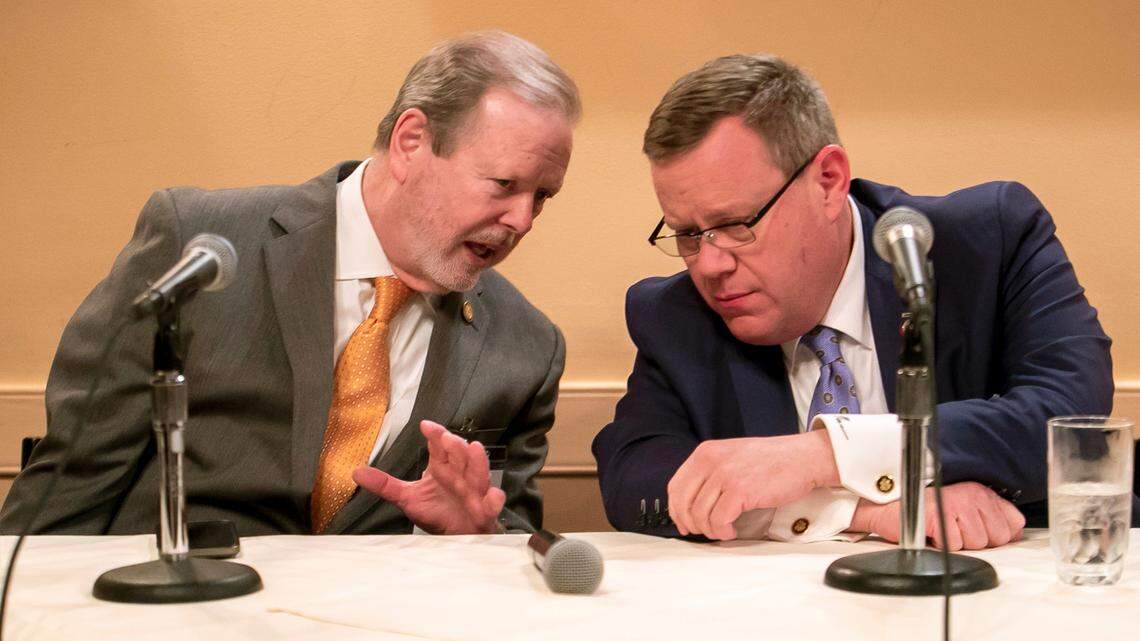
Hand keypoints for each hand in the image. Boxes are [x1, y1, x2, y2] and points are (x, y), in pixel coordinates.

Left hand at [353, 420, 505, 534]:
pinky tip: (492, 496)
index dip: (435, 435)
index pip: (440, 446)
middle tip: (446, 438)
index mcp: (443, 468)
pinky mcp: (484, 512)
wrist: (459, 537)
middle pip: (460, 456)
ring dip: (477, 462)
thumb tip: (355, 472)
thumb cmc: (438, 512)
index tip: (425, 426)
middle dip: (455, 446)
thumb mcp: (408, 498)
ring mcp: (474, 492)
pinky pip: (491, 505)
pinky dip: (494, 501)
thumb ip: (385, 484)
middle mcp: (460, 476)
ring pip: (478, 474)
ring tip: (475, 449)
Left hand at [667, 430, 839, 539]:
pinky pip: (719, 520)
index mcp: (705, 453)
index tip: (684, 523)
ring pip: (700, 515)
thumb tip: (692, 503)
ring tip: (723, 531)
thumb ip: (710, 473)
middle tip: (704, 532)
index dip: (676, 510)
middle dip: (691, 524)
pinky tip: (732, 531)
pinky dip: (723, 532)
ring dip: (710, 530)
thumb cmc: (770, 461)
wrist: (802, 457)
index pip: (675, 486)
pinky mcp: (740, 490)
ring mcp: (725, 475)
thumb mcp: (731, 456)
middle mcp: (711, 461)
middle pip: (683, 503)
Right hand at [849, 481, 1025, 549]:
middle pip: (998, 539)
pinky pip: (954, 547)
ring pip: (977, 544)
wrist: (887, 506)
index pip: (1014, 524)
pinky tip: (931, 532)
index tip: (976, 530)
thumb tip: (1013, 534)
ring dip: (957, 544)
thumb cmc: (923, 509)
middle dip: (976, 542)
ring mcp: (957, 504)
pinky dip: (940, 546)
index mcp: (981, 492)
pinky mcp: (940, 516)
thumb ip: (992, 518)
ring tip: (941, 530)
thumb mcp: (964, 508)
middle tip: (954, 529)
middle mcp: (973, 494)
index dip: (996, 535)